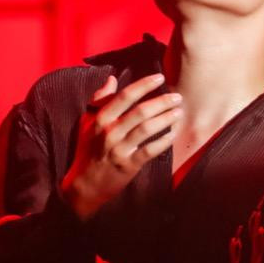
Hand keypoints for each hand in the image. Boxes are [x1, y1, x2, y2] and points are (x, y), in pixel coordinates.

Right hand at [60, 72, 182, 219]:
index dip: (144, 84)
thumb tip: (111, 79)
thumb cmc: (87, 151)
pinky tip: (173, 134)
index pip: (125, 96)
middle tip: (177, 97)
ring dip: (166, 119)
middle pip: (140, 111)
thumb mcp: (87, 123)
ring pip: (147, 129)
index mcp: (100, 119)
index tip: (160, 77)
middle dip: (162, 101)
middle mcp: (109, 132)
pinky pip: (150, 150)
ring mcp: (119, 149)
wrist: (85, 185)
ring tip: (179, 112)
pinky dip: (163, 141)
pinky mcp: (128, 165)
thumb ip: (99, 100)